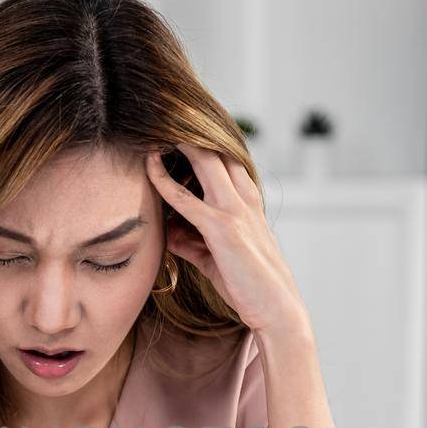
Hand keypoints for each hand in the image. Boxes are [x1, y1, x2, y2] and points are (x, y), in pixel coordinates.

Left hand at [145, 144, 310, 339]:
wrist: (277, 311)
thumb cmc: (250, 288)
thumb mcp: (215, 260)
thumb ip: (191, 243)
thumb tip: (167, 233)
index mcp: (249, 203)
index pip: (227, 161)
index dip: (204, 144)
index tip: (177, 131)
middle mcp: (245, 199)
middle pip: (216, 151)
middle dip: (190, 132)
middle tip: (162, 116)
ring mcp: (235, 211)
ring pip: (204, 162)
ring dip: (178, 142)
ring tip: (153, 126)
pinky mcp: (222, 229)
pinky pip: (185, 199)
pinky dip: (164, 181)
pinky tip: (149, 167)